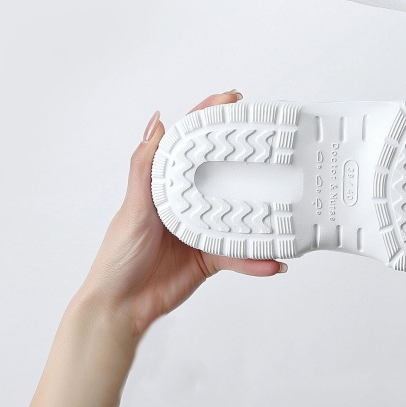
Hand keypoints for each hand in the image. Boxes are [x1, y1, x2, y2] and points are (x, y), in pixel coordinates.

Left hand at [78, 91, 285, 339]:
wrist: (121, 308)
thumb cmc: (118, 257)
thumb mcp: (132, 207)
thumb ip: (145, 166)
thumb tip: (157, 122)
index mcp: (168, 185)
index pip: (191, 144)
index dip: (209, 118)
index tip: (232, 99)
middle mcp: (189, 203)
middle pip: (222, 173)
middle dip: (246, 156)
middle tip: (273, 140)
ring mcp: (203, 230)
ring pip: (240, 214)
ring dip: (263, 213)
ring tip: (287, 202)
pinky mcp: (212, 257)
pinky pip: (241, 255)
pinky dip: (257, 261)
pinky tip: (275, 262)